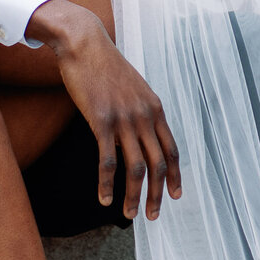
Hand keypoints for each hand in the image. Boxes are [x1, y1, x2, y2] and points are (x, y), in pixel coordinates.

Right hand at [28, 1, 181, 221]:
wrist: (84, 44)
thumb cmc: (104, 66)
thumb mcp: (132, 88)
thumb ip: (139, 111)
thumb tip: (135, 135)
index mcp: (154, 108)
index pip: (171, 150)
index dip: (174, 176)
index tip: (174, 196)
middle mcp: (144, 116)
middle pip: (158, 164)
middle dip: (157, 194)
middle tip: (152, 215)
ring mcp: (124, 119)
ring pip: (136, 168)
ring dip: (134, 195)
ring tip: (130, 214)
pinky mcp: (101, 121)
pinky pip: (107, 161)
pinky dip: (107, 184)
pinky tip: (104, 198)